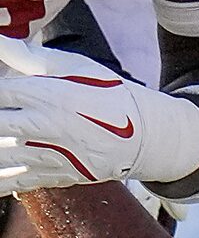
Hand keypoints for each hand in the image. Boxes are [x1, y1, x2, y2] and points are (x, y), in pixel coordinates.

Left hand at [0, 40, 198, 194]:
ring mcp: (50, 153)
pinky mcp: (55, 175)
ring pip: (2, 157)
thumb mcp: (75, 67)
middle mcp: (47, 125)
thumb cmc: (107, 94)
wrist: (146, 134)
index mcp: (50, 95)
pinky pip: (15, 182)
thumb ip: (29, 56)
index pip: (2, 92)